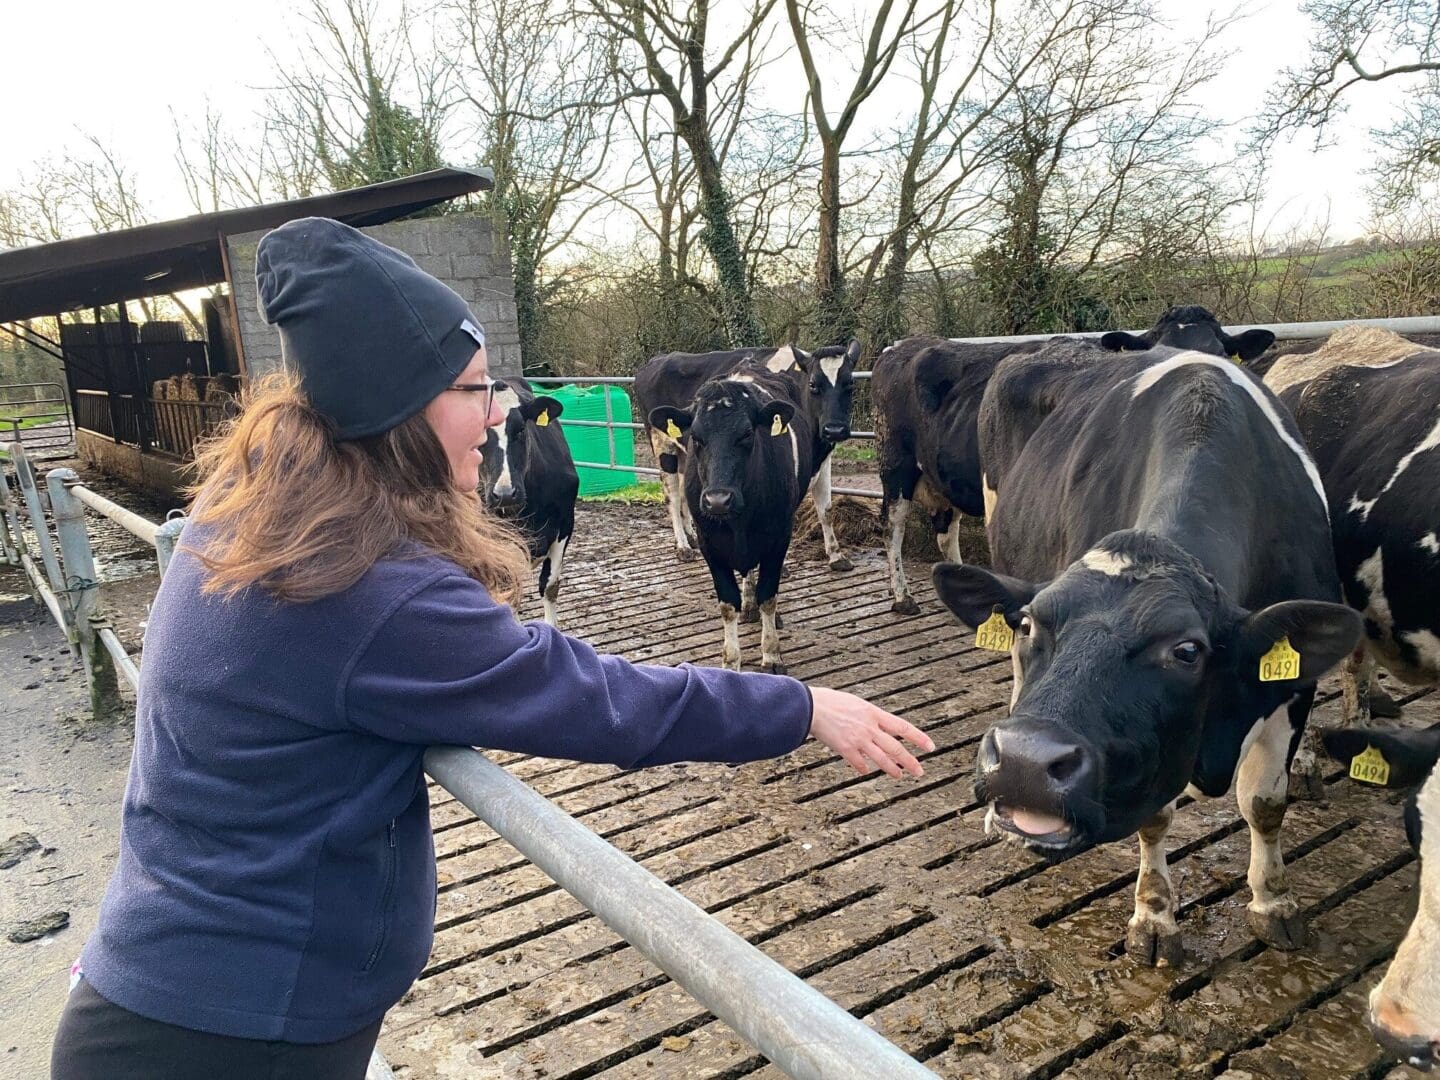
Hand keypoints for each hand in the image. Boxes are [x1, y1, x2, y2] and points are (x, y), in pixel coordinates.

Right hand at [808, 686, 934, 778]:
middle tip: (919, 771)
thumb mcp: (857, 703)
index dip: (918, 738)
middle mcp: (869, 728)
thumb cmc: (831, 702)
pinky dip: (864, 768)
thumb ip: (871, 717)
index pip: (903, 727)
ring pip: (881, 758)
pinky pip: (859, 763)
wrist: (810, 706)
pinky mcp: (845, 749)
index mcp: (874, 713)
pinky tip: (867, 771)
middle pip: (895, 747)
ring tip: (900, 776)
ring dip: (892, 769)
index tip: (930, 746)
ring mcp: (858, 740)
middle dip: (909, 761)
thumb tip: (880, 726)